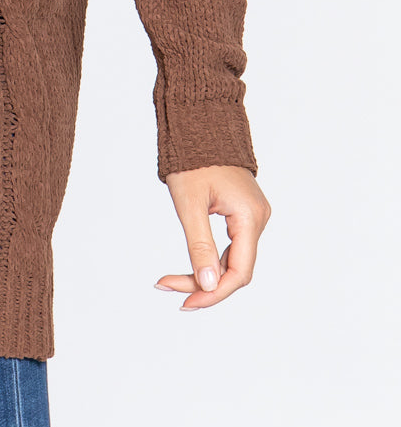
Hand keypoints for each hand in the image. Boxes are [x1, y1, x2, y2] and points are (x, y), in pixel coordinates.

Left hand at [155, 165, 270, 309]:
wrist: (200, 123)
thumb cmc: (193, 158)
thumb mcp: (190, 204)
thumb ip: (200, 246)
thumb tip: (208, 285)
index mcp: (250, 217)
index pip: (239, 273)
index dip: (213, 293)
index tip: (185, 303)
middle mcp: (257, 219)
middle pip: (235, 269)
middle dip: (203, 284)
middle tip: (168, 288)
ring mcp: (252, 216)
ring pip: (231, 259)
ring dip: (204, 272)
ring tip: (171, 280)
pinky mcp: (242, 212)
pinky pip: (230, 246)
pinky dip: (209, 258)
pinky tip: (190, 267)